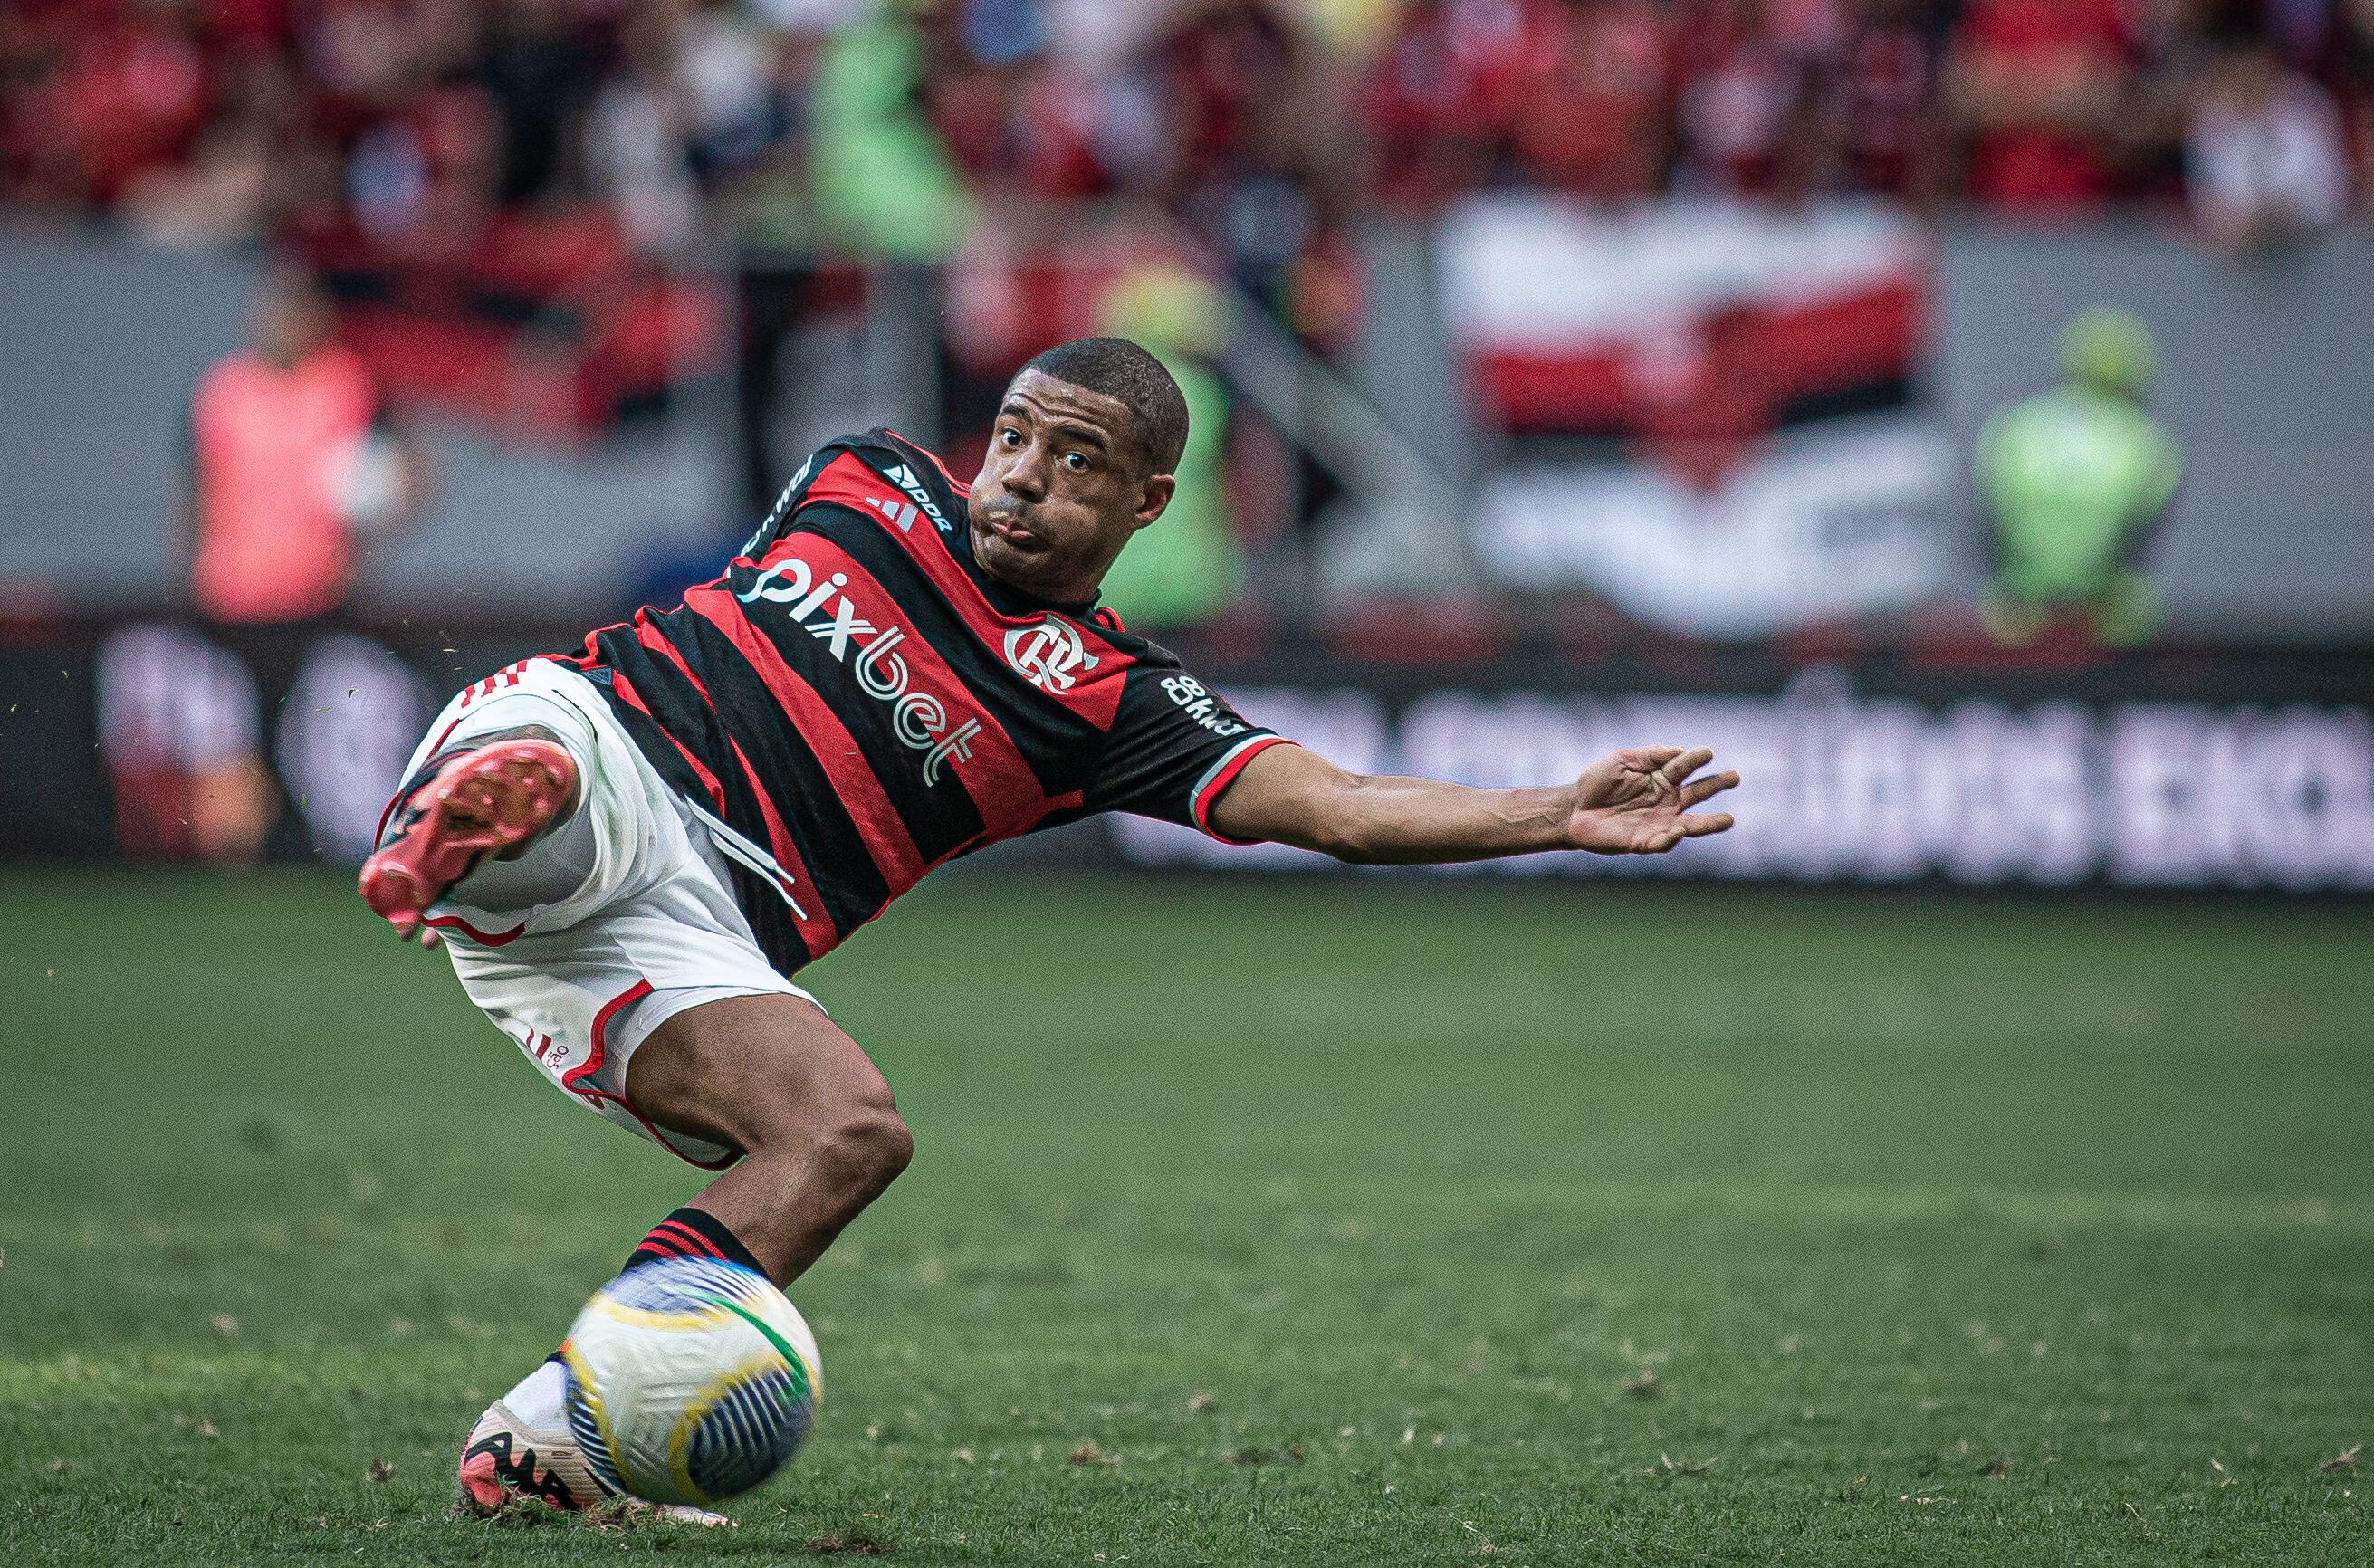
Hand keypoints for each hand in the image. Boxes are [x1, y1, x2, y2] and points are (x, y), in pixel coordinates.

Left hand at [1566, 747, 1739, 854]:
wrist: (1573, 810)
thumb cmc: (1597, 782)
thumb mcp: (1621, 760)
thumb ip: (1649, 756)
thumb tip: (1678, 750)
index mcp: (1662, 777)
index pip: (1684, 766)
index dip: (1696, 759)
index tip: (1707, 753)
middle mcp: (1667, 800)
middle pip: (1698, 793)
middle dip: (1717, 785)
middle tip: (1735, 777)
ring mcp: (1659, 822)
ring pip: (1692, 824)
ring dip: (1710, 823)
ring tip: (1729, 820)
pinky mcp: (1645, 841)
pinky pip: (1664, 841)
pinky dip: (1673, 838)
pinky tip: (1679, 830)